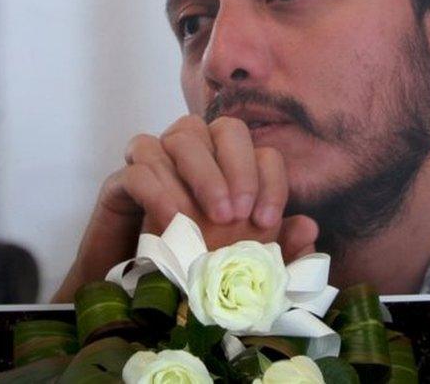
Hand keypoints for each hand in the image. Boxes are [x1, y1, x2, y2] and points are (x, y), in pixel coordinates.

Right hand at [52, 115, 317, 301]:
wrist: (134, 299)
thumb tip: (309, 228)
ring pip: (179, 136)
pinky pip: (138, 166)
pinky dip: (158, 189)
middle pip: (219, 128)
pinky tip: (173, 222)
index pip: (259, 150)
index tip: (267, 221)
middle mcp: (195, 156)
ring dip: (201, 174)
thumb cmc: (194, 275)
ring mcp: (156, 163)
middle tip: (238, 214)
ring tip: (210, 220)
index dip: (269, 180)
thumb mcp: (244, 268)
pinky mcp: (120, 183)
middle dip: (236, 167)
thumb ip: (278, 251)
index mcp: (230, 170)